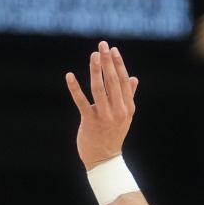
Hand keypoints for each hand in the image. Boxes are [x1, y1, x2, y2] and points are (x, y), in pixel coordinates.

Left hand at [66, 41, 138, 170]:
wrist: (104, 160)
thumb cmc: (112, 135)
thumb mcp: (124, 116)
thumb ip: (128, 96)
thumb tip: (133, 78)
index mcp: (127, 107)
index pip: (123, 81)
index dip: (118, 64)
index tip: (112, 50)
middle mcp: (118, 111)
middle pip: (113, 81)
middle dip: (107, 62)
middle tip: (102, 45)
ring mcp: (104, 116)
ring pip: (99, 89)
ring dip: (96, 70)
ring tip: (93, 55)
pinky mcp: (89, 122)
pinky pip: (81, 102)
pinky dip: (75, 88)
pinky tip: (69, 76)